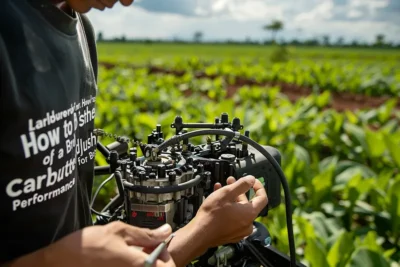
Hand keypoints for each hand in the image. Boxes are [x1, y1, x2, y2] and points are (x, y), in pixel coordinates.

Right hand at [9, 221, 175, 266]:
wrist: (57, 262)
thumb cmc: (86, 247)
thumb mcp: (119, 231)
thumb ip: (146, 234)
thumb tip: (165, 230)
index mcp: (139, 265)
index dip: (166, 254)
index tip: (158, 244)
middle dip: (154, 257)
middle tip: (144, 245)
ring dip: (142, 262)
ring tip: (130, 251)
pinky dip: (130, 265)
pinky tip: (119, 259)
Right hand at [191, 175, 267, 246]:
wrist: (200, 233)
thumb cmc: (212, 215)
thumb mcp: (227, 193)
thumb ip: (241, 184)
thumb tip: (251, 179)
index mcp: (249, 213)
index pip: (262, 198)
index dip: (258, 187)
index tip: (252, 181)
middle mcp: (248, 224)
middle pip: (248, 203)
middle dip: (239, 190)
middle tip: (231, 181)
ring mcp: (240, 230)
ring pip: (239, 210)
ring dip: (232, 198)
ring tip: (222, 189)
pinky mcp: (231, 234)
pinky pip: (234, 218)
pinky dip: (228, 208)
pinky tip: (218, 201)